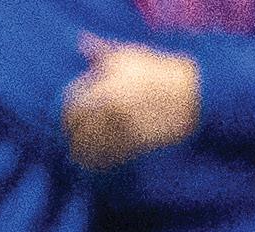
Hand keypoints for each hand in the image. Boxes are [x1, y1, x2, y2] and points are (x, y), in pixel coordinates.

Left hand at [63, 34, 199, 169]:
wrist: (191, 96)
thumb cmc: (158, 72)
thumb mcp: (128, 57)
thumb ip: (102, 52)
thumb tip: (82, 42)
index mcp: (105, 89)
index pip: (73, 105)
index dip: (65, 115)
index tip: (64, 121)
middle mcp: (112, 111)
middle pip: (82, 130)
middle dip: (73, 138)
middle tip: (68, 144)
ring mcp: (126, 129)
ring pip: (98, 147)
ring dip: (85, 155)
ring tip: (79, 159)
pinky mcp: (141, 144)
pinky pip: (117, 156)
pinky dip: (105, 162)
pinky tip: (99, 165)